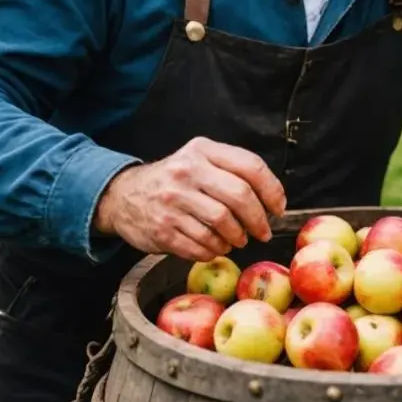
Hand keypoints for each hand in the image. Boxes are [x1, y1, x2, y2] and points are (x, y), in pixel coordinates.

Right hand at [94, 137, 286, 261]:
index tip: (278, 208)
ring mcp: (173, 201)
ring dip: (237, 237)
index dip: (272, 190)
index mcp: (202, 151)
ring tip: (237, 239)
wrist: (123, 196)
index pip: (251, 167)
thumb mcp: (200, 160)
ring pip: (222, 224)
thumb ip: (232, 171)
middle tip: (263, 232)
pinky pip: (201, 245)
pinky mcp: (162, 229)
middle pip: (240, 197)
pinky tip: (216, 247)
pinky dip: (215, 250)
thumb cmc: (175, 180)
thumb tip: (272, 200)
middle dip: (258, 219)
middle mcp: (187, 172)